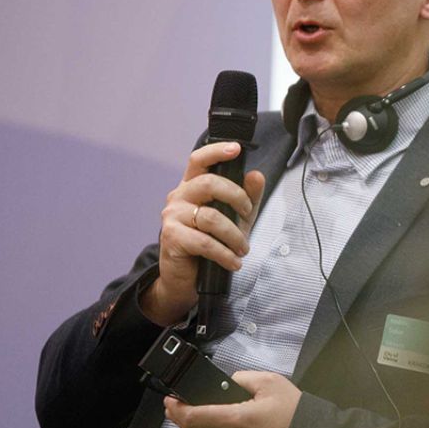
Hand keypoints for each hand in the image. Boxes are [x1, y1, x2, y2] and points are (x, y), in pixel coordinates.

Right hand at [142, 142, 265, 324]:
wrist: (185, 278)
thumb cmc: (209, 244)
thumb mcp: (236, 219)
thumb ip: (248, 197)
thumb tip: (256, 176)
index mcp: (192, 186)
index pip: (199, 159)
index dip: (216, 151)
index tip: (236, 149)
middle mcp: (178, 196)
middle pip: (209, 183)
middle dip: (237, 198)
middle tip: (248, 216)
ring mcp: (172, 216)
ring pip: (211, 217)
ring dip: (234, 235)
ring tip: (243, 249)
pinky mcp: (172, 238)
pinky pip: (205, 242)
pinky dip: (225, 254)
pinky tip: (234, 262)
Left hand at [163, 371, 300, 427]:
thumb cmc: (296, 414)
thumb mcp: (271, 383)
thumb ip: (242, 378)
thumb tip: (227, 384)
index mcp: (234, 421)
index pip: (192, 418)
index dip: (176, 409)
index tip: (169, 401)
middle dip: (184, 419)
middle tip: (180, 408)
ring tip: (218, 420)